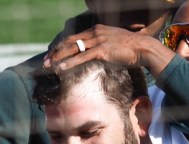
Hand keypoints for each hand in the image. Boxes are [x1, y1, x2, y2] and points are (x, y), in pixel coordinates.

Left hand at [43, 25, 174, 75]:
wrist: (143, 49)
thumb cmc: (131, 50)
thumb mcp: (113, 44)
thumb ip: (102, 48)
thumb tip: (96, 56)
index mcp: (96, 30)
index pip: (74, 38)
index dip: (61, 47)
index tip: (52, 55)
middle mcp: (95, 33)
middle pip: (69, 42)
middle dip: (56, 52)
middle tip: (45, 61)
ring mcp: (98, 41)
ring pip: (73, 49)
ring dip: (59, 58)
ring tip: (48, 66)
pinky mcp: (102, 51)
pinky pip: (82, 57)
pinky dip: (70, 63)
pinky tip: (61, 68)